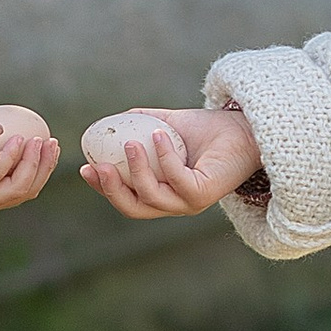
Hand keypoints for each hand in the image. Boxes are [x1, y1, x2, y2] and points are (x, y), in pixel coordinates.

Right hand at [80, 105, 262, 220]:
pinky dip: (164, 158)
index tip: (85, 167)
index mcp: (163, 193)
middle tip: (97, 167)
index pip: (127, 198)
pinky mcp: (205, 194)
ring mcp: (190, 202)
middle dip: (111, 190)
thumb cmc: (209, 130)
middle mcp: (175, 203)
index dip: (103, 187)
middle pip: (134, 207)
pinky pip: (177, 180)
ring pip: (152, 197)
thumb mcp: (168, 125)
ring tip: (131, 143)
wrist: (245, 129)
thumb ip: (142, 123)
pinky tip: (159, 135)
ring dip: (137, 171)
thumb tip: (111, 123)